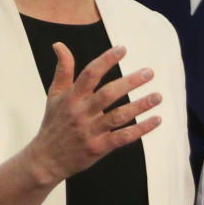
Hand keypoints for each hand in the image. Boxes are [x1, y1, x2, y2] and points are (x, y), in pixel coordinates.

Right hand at [24, 42, 161, 184]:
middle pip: (107, 94)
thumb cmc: (53, 123)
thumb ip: (62, 70)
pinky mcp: (98, 148)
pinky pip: (122, 137)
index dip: (106, 60)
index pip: (89, 74)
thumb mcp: (54, 95)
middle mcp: (81, 113)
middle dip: (129, 82)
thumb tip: (59, 44)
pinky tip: (156, 119)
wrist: (46, 160)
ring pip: (118, 116)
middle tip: (149, 72)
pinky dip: (141, 129)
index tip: (122, 49)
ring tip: (157, 96)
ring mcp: (90, 131)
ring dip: (140, 106)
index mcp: (71, 98)